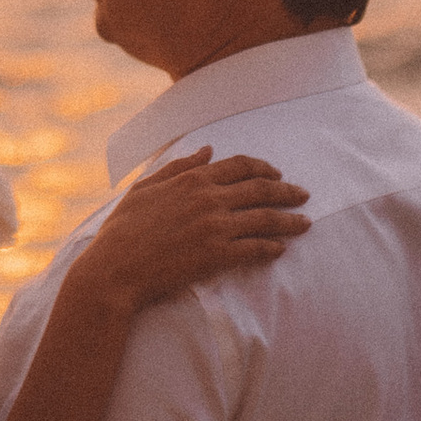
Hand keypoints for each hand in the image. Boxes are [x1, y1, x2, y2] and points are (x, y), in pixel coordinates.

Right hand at [75, 148, 308, 311]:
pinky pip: (255, 249)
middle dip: (287, 191)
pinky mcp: (217, 256)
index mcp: (192, 179)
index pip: (240, 166)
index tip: (278, 173)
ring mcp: (215, 228)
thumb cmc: (122, 230)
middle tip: (304, 195)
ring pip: (265, 219)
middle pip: (261, 189)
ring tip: (306, 223)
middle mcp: (209, 199)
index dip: (265, 168)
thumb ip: (179, 166)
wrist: (113, 271)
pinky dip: (272, 248)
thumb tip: (208, 149)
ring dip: (290, 220)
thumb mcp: (145, 187)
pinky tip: (281, 250)